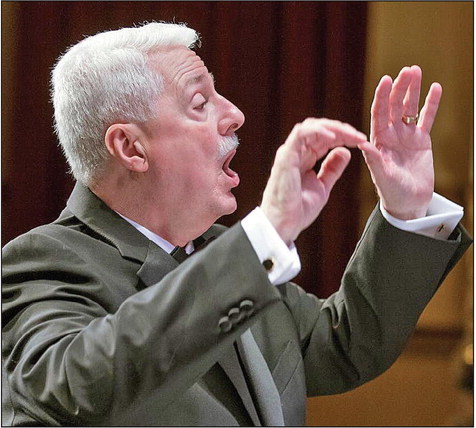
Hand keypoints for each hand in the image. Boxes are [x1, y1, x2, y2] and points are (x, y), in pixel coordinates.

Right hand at [261, 118, 366, 244]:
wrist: (286, 224)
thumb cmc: (299, 209)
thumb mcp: (323, 186)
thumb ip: (332, 169)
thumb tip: (345, 151)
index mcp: (303, 158)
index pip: (323, 138)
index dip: (343, 136)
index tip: (361, 141)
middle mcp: (295, 152)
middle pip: (318, 129)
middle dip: (341, 129)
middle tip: (359, 137)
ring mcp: (289, 153)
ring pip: (310, 127)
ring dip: (333, 128)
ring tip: (351, 135)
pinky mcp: (285, 157)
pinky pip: (300, 134)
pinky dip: (318, 131)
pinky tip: (334, 138)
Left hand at [359, 65, 441, 219]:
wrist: (409, 202)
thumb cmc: (392, 192)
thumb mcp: (382, 176)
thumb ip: (374, 160)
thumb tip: (363, 143)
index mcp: (378, 141)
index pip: (379, 114)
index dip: (382, 96)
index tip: (386, 80)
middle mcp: (390, 135)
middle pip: (394, 106)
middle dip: (399, 88)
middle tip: (407, 70)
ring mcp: (405, 136)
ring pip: (409, 108)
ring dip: (412, 90)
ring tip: (416, 71)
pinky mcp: (421, 141)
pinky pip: (426, 118)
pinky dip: (431, 104)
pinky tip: (435, 88)